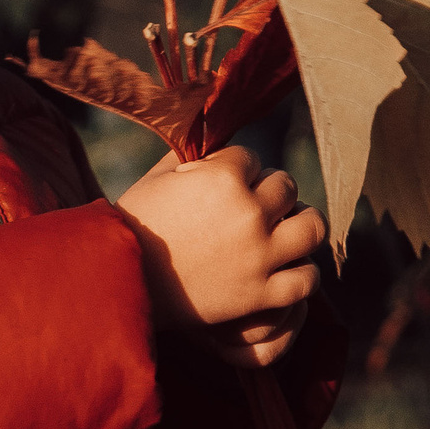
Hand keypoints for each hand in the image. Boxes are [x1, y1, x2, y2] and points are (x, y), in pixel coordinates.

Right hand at [117, 144, 324, 365]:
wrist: (117, 283)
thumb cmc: (131, 227)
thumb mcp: (157, 178)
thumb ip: (192, 154)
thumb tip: (214, 134)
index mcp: (223, 178)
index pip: (252, 158)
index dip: (237, 169)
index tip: (221, 186)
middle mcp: (249, 213)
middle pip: (286, 186)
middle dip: (269, 192)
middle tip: (255, 206)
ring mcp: (258, 255)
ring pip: (312, 227)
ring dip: (301, 224)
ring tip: (288, 230)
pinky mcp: (258, 294)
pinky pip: (305, 280)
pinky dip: (303, 274)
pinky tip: (287, 269)